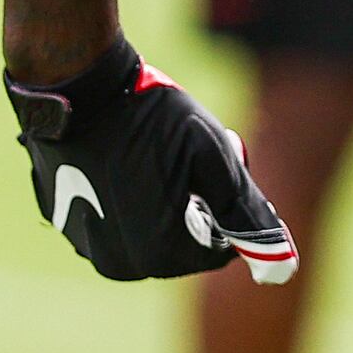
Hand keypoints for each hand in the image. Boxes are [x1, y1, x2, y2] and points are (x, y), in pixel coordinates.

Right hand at [4, 37, 297, 283]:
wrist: (77, 89)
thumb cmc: (150, 118)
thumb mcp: (212, 155)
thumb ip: (246, 210)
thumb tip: (284, 261)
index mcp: (163, 252)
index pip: (219, 251)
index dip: (226, 211)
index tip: (215, 172)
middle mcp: (123, 263)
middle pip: (183, 247)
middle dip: (195, 212)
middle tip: (186, 163)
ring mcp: (91, 247)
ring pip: (148, 238)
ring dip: (162, 208)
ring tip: (154, 159)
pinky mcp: (68, 226)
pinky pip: (114, 226)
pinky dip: (127, 204)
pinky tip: (122, 163)